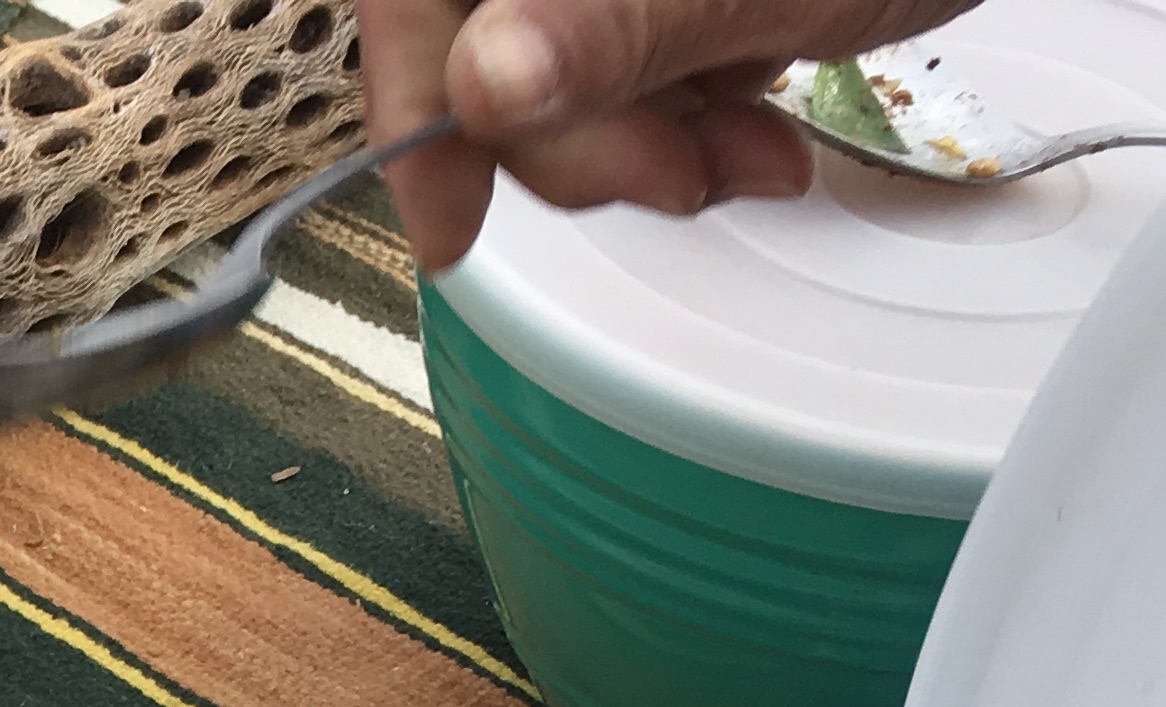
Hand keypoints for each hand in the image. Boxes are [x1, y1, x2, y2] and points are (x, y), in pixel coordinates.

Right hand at [363, 0, 985, 271]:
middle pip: (483, 40)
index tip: (451, 222)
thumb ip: (611, 25)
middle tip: (675, 181)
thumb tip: (481, 88)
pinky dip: (682, 115)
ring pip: (554, 63)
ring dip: (639, 143)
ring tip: (745, 156)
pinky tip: (755, 125)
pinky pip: (626, 57)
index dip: (411, 100)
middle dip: (570, 139)